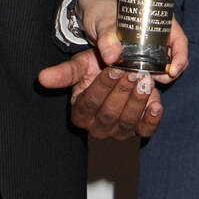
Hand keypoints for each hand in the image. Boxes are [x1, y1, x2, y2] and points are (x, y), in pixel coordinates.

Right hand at [38, 11, 188, 140]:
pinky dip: (152, 119)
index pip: (90, 103)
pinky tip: (156, 105)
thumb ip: (63, 73)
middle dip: (122, 91)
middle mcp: (97, 128)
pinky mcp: (138, 130)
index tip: (114, 68)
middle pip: (109, 114)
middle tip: (132, 71)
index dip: (102, 87)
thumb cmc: (96, 68)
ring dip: (137, 100)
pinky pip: (145, 131)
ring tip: (144, 80)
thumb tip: (42, 78)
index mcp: (79, 113)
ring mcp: (119, 132)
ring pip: (127, 122)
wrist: (120, 69)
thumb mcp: (79, 66)